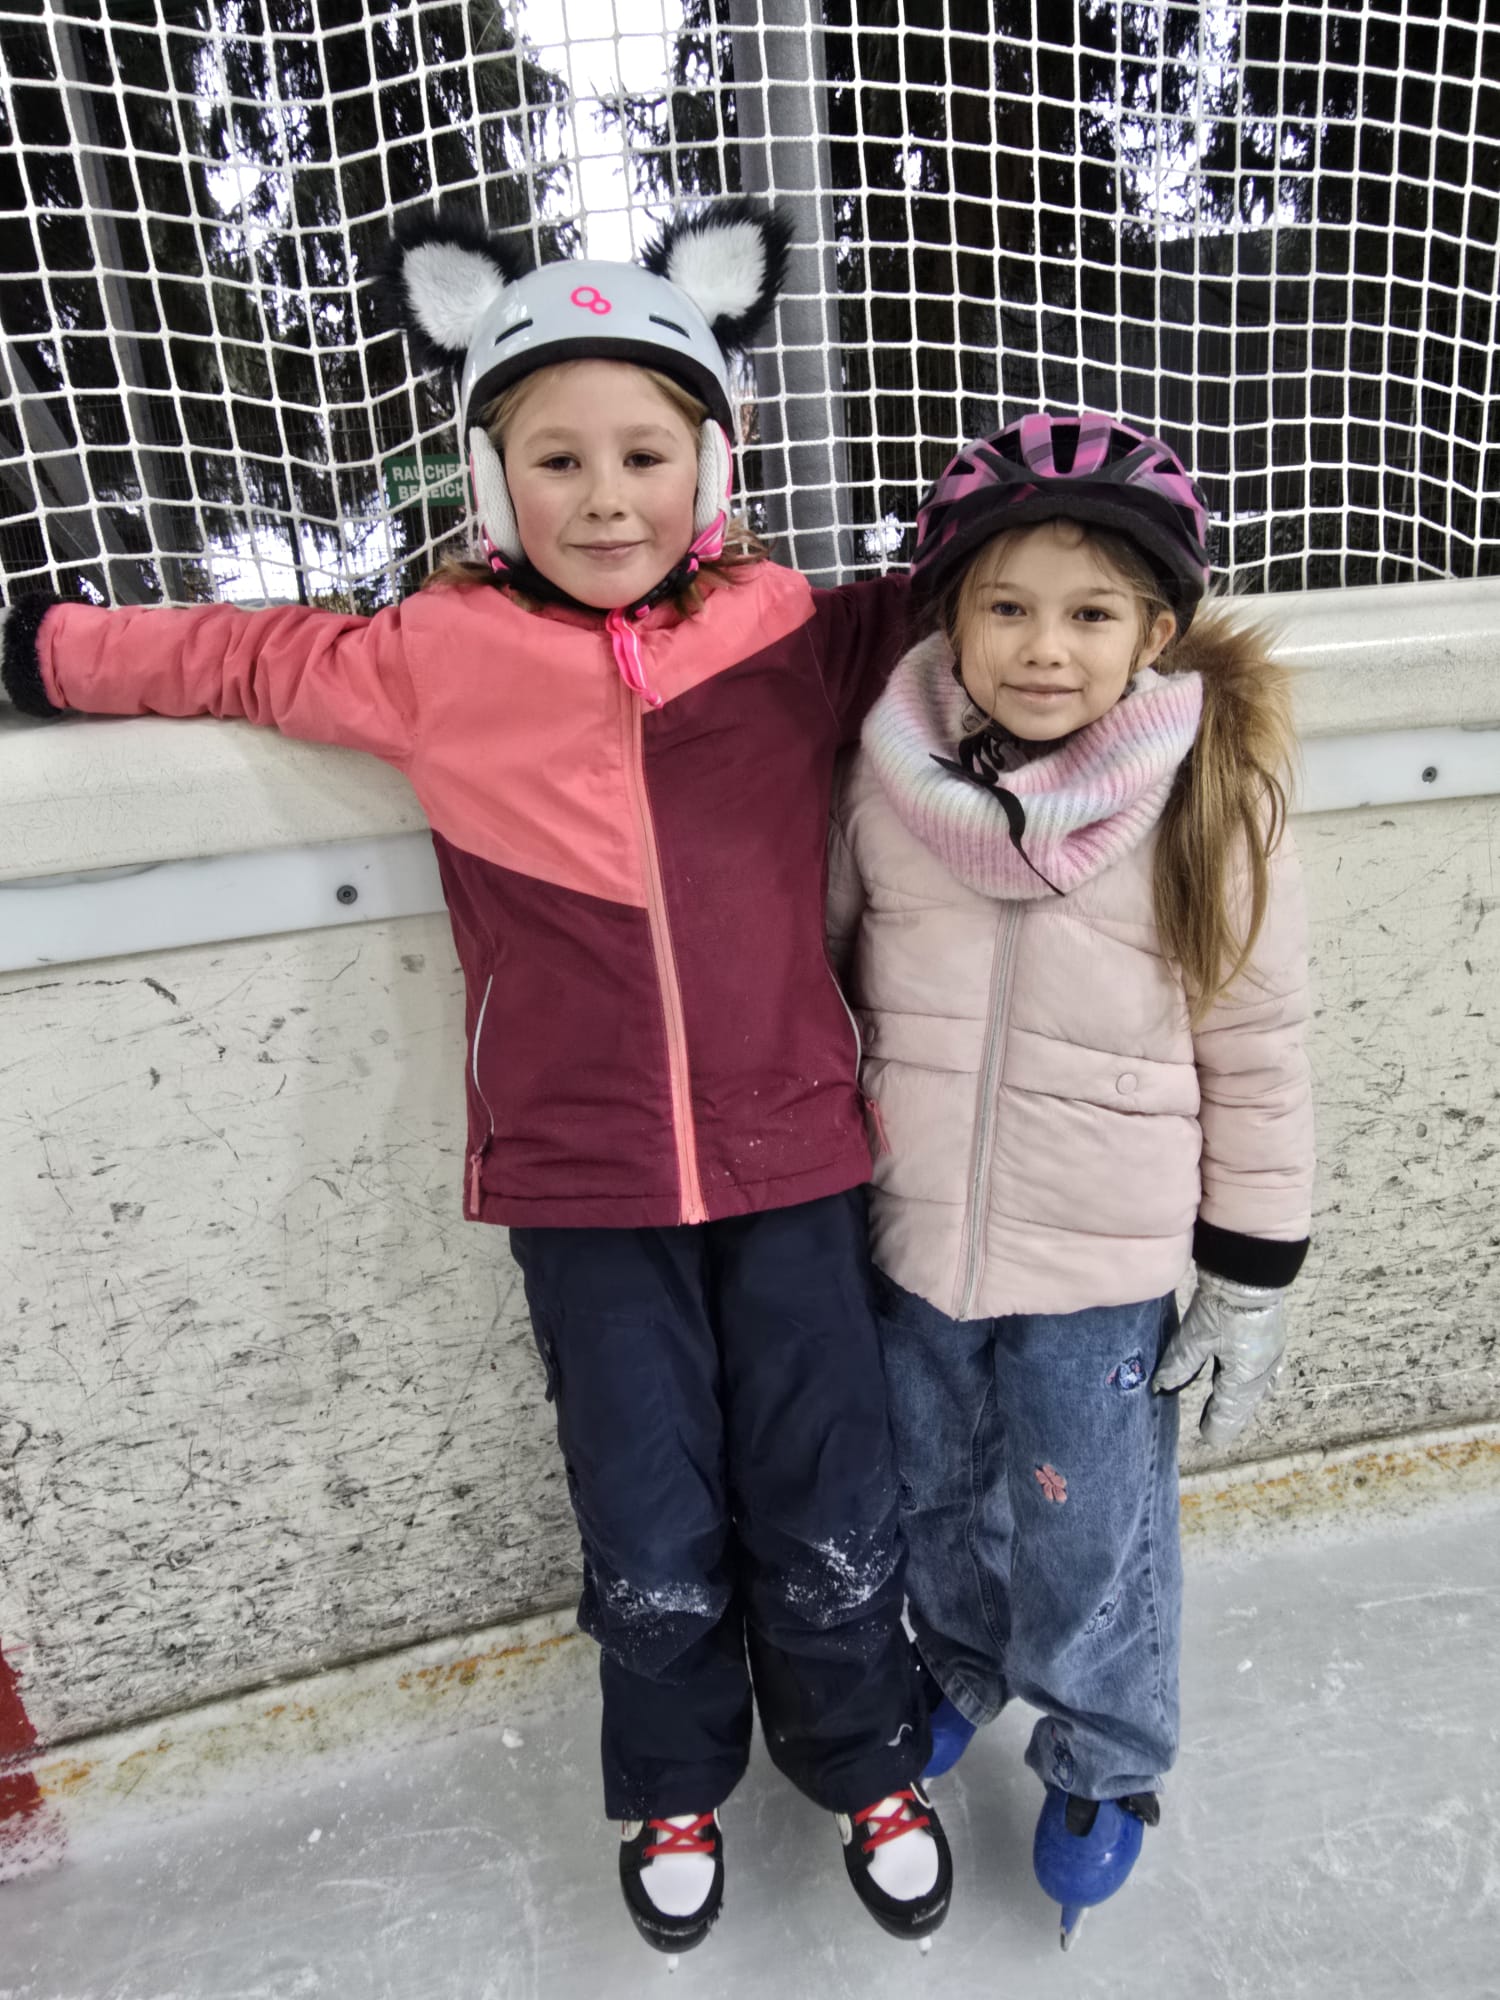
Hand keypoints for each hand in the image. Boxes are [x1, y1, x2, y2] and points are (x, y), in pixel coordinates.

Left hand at [1152, 1271, 1287, 1447]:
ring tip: (1231, 1408)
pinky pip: (1265, 1371)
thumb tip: (1161, 1387)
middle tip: (1218, 1428)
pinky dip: (1255, 1382)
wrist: (1250, 1274)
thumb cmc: (1222, 1308)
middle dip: (1231, 1415)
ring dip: (1242, 1399)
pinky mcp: (1271, 1340)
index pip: (1230, 1410)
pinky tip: (1254, 1382)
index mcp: (1244, 1376)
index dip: (1218, 1424)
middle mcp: (1262, 1371)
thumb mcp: (1195, 1337)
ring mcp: (1270, 1355)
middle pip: (1245, 1401)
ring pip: (1257, 1387)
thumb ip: (1179, 1365)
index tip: (1209, 1437)